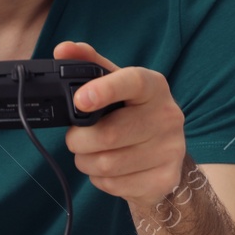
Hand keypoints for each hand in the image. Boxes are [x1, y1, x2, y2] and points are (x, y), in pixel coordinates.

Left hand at [57, 41, 187, 210]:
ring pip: (107, 164)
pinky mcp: (166, 179)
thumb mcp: (113, 84)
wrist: (165, 151)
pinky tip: (108, 169)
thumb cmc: (131, 111)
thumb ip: (88, 63)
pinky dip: (100, 179)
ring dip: (85, 161)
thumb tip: (63, 49)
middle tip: (75, 137)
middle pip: (109, 134)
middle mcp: (168, 116)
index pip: (132, 82)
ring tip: (90, 153)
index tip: (80, 100)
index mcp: (154, 86)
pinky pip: (115, 185)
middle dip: (79, 139)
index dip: (104, 90)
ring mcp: (171, 150)